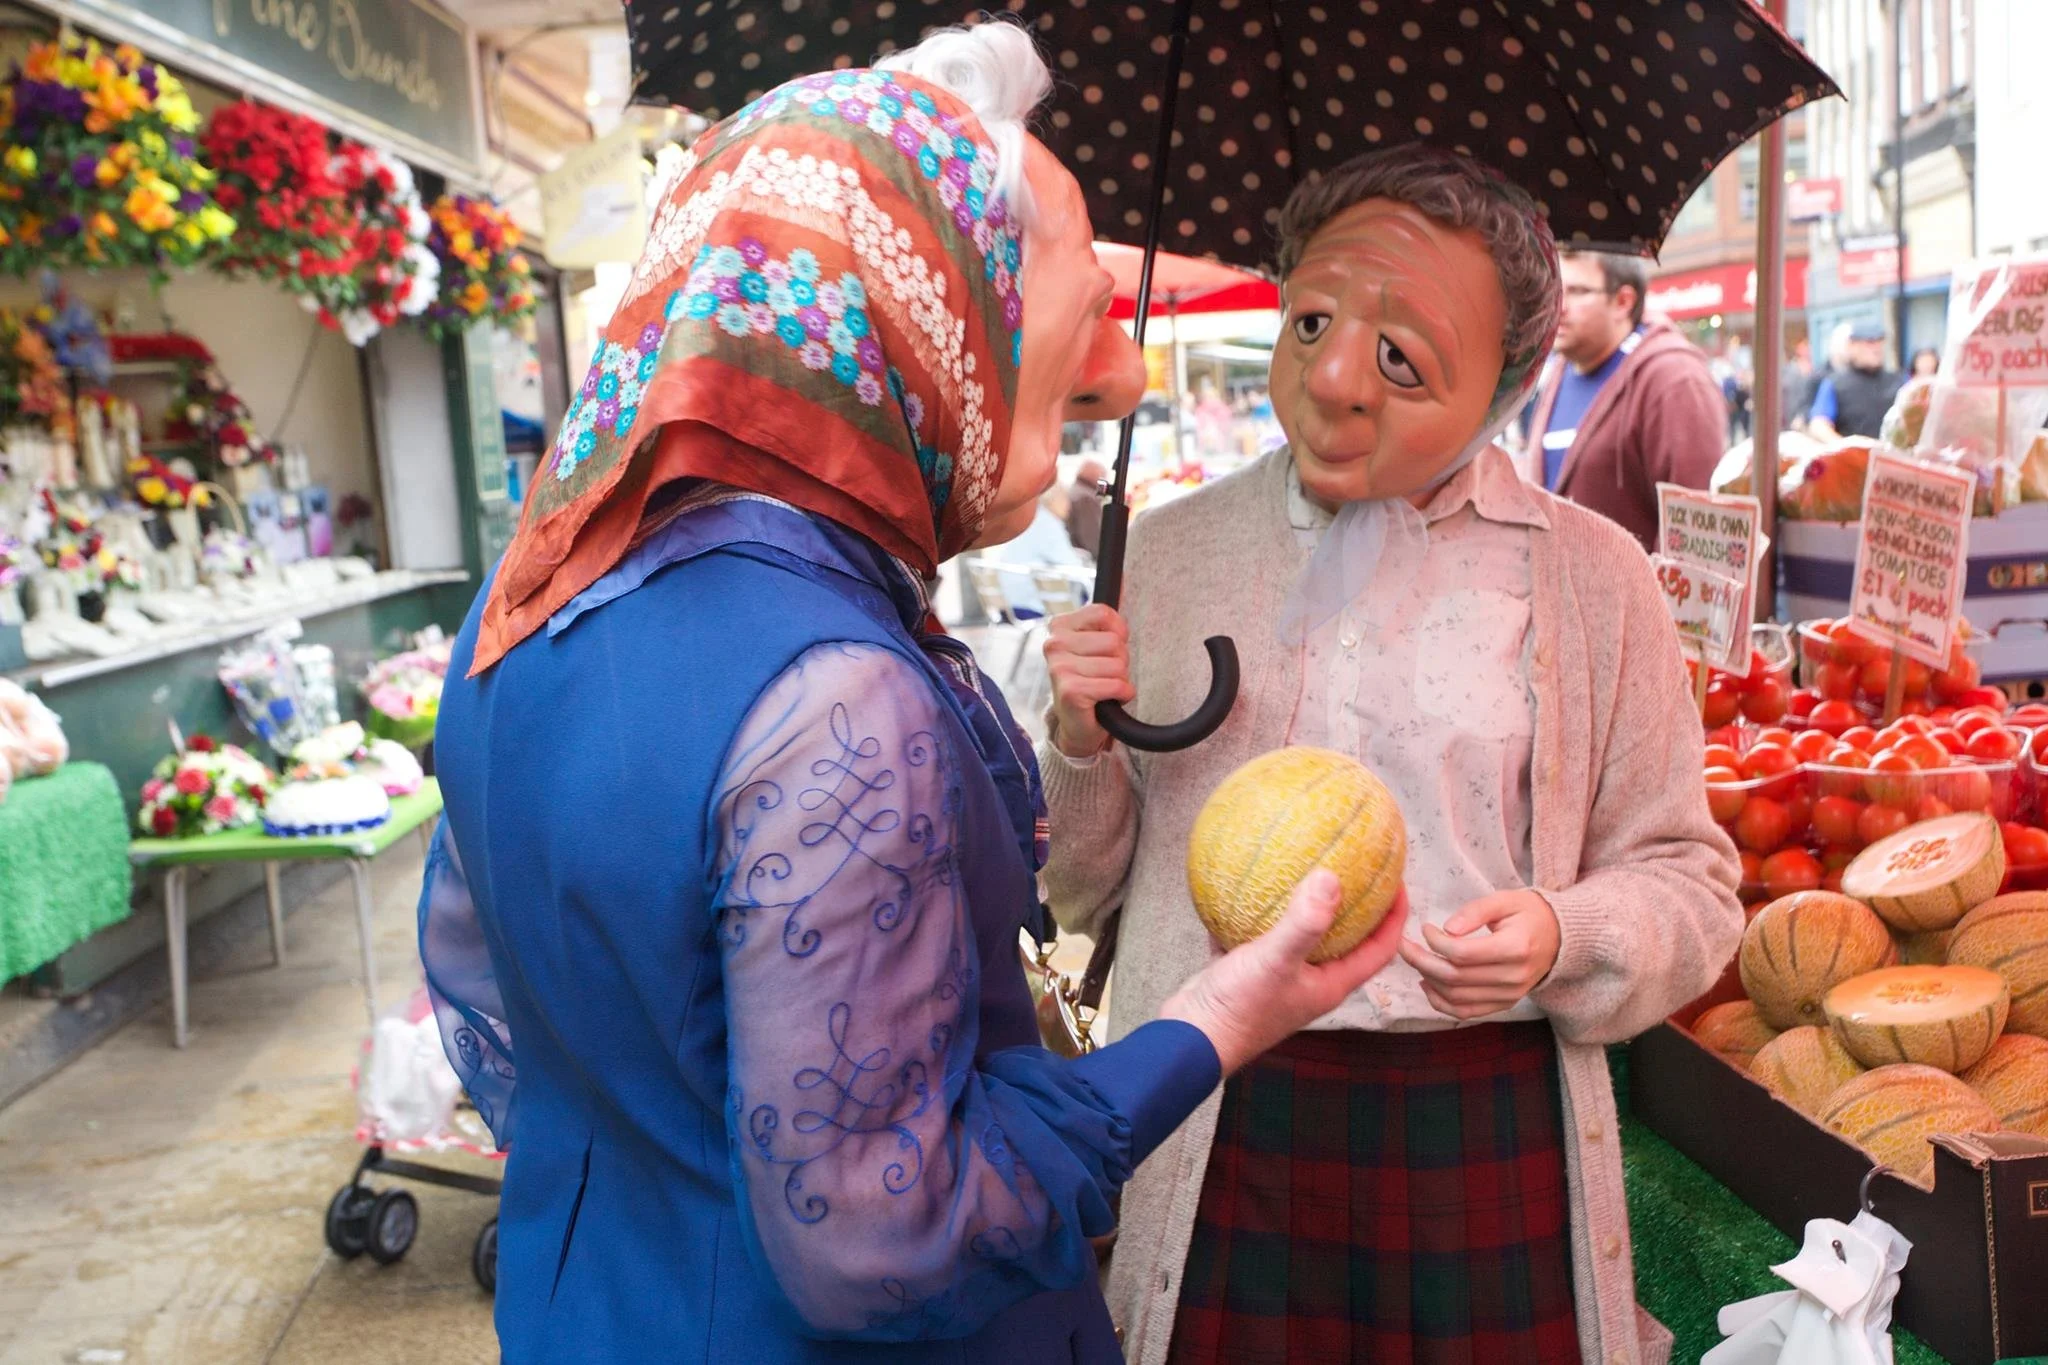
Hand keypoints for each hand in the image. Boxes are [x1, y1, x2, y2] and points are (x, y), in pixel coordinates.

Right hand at [1044, 603, 1135, 758]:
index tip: (1108, 650)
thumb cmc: (1090, 680)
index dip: (1118, 633)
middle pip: (1115, 642)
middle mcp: (1054, 644)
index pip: (1104, 613)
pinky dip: (1121, 695)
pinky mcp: (1070, 690)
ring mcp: (1059, 667)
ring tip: (1102, 688)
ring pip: (1118, 665)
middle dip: (1120, 661)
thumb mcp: (1097, 642)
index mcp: (1060, 626)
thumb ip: (1107, 615)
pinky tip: (1106, 701)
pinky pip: (1116, 685)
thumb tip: (1123, 576)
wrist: (1077, 724)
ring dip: (1119, 680)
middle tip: (1103, 674)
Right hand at [1160, 871, 1408, 1073]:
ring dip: (1307, 906)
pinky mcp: (1247, 970)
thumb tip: (1331, 877)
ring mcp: (1278, 976)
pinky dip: (1259, 911)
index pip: (1379, 949)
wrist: (1191, 1038)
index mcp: (1329, 984)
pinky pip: (1259, 933)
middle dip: (1356, 906)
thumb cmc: (1240, 1008)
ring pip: (1302, 936)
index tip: (1397, 880)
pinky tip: (1249, 883)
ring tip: (1308, 869)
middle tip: (1357, 868)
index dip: (1394, 917)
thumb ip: (1303, 923)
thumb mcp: (1275, 960)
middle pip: (1346, 940)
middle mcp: (1309, 981)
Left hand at [1398, 889, 1560, 1020]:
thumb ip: (1476, 911)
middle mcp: (1514, 977)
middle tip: (1404, 945)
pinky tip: (1427, 984)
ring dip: (1428, 979)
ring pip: (1456, 997)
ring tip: (1415, 960)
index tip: (1426, 928)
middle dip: (1421, 961)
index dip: (1436, 942)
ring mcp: (1510, 995)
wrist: (1559, 939)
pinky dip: (1441, 1003)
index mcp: (1516, 948)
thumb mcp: (1505, 900)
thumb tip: (1447, 929)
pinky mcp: (1504, 1004)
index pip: (1463, 954)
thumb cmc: (1529, 914)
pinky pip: (1466, 1012)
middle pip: (1455, 977)